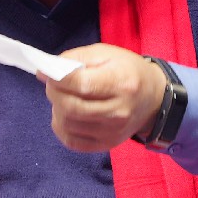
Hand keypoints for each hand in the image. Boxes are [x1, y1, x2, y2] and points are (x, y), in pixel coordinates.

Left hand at [41, 44, 165, 153]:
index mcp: (121, 83)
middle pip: (72, 107)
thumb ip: (76, 58)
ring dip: (57, 109)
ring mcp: (113, 132)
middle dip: (54, 93)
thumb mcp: (106, 53)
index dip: (57, 79)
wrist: (152, 99)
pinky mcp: (107, 144)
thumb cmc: (127, 71)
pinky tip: (65, 115)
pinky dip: (61, 127)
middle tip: (52, 84)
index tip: (45, 72)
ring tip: (62, 97)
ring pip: (68, 124)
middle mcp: (119, 111)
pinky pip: (72, 141)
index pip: (81, 84)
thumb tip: (47, 70)